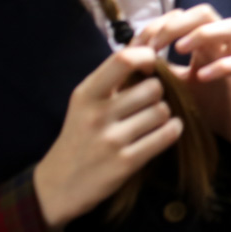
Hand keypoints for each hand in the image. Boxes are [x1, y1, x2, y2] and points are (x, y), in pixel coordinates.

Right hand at [33, 46, 180, 229]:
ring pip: (162, 111)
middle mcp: (97, 114)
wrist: (58, 185)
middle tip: (148, 103)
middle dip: (158, 94)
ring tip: (151, 121)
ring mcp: (111, 140)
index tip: (150, 66)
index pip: (123, 59)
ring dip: (164, 115)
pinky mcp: (125, 163)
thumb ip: (113, 78)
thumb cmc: (79, 135)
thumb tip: (147, 46)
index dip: (146, 57)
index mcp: (86, 94)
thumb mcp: (85, 102)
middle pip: (153, 88)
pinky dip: (172, 131)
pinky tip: (163, 132)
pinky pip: (167, 135)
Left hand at [134, 5, 230, 174]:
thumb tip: (127, 61)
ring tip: (180, 49)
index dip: (160, 25)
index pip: (183, 16)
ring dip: (204, 33)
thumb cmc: (204, 105)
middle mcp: (222, 45)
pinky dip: (222, 65)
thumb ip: (157, 71)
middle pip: (207, 12)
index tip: (141, 45)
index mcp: (203, 44)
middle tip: (157, 44)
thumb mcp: (175, 86)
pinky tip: (201, 77)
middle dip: (179, 23)